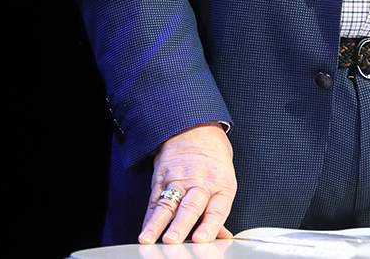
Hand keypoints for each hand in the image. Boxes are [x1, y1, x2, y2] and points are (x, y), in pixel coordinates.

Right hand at [139, 122, 237, 243]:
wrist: (196, 129)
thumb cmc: (212, 158)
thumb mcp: (224, 181)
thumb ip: (218, 211)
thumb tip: (220, 236)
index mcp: (221, 186)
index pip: (217, 209)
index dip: (209, 225)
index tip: (201, 239)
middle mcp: (201, 183)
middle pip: (190, 207)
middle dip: (180, 225)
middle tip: (173, 240)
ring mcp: (180, 180)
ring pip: (168, 204)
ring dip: (157, 223)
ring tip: (149, 237)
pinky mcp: (162, 178)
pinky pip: (154, 200)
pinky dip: (149, 217)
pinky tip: (145, 229)